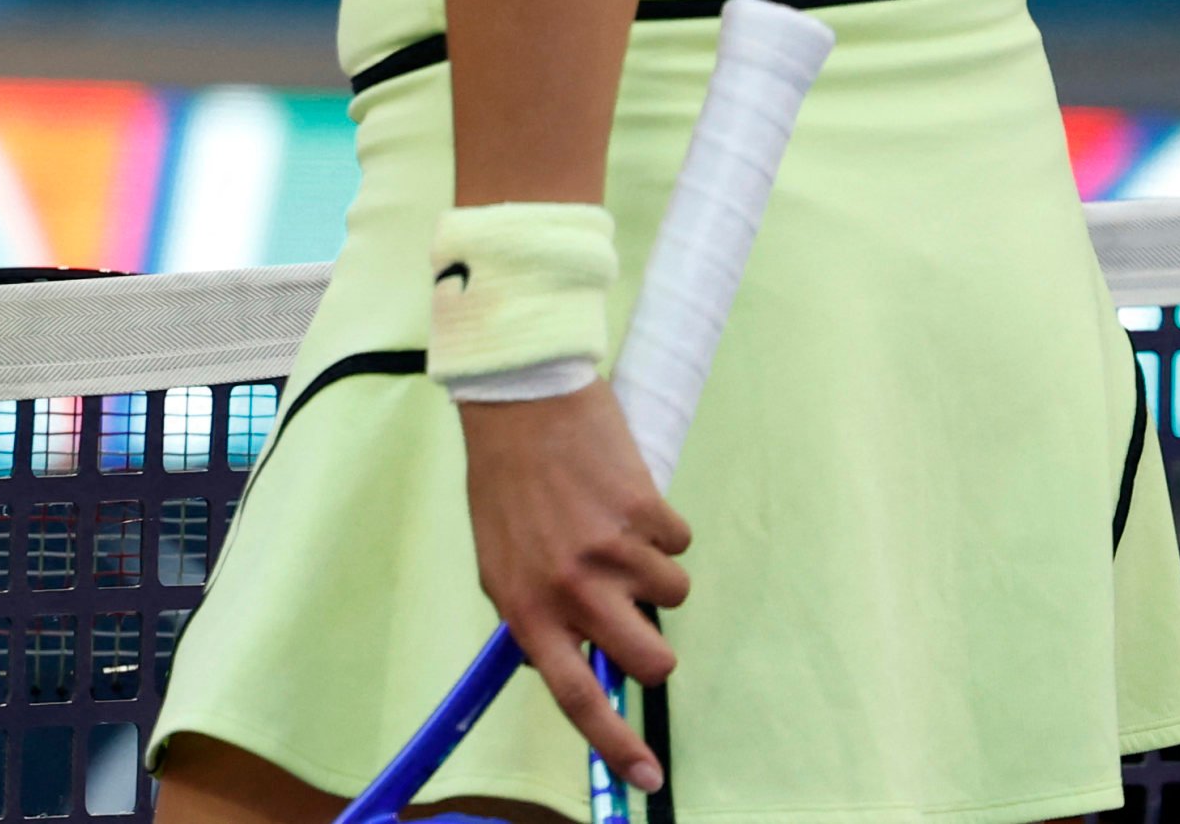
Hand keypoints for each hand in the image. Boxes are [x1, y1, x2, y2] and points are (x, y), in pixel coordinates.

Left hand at [456, 384, 688, 790]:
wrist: (519, 400)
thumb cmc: (507, 484)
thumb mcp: (499, 560)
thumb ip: (536, 616)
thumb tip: (577, 665)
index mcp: (526, 607)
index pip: (576, 697)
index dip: (615, 745)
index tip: (648, 778)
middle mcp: (568, 588)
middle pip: (650, 660)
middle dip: (655, 644)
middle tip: (636, 609)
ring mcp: (609, 552)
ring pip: (673, 595)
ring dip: (653, 567)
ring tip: (612, 524)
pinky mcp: (645, 512)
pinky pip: (680, 544)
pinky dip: (661, 525)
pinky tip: (622, 493)